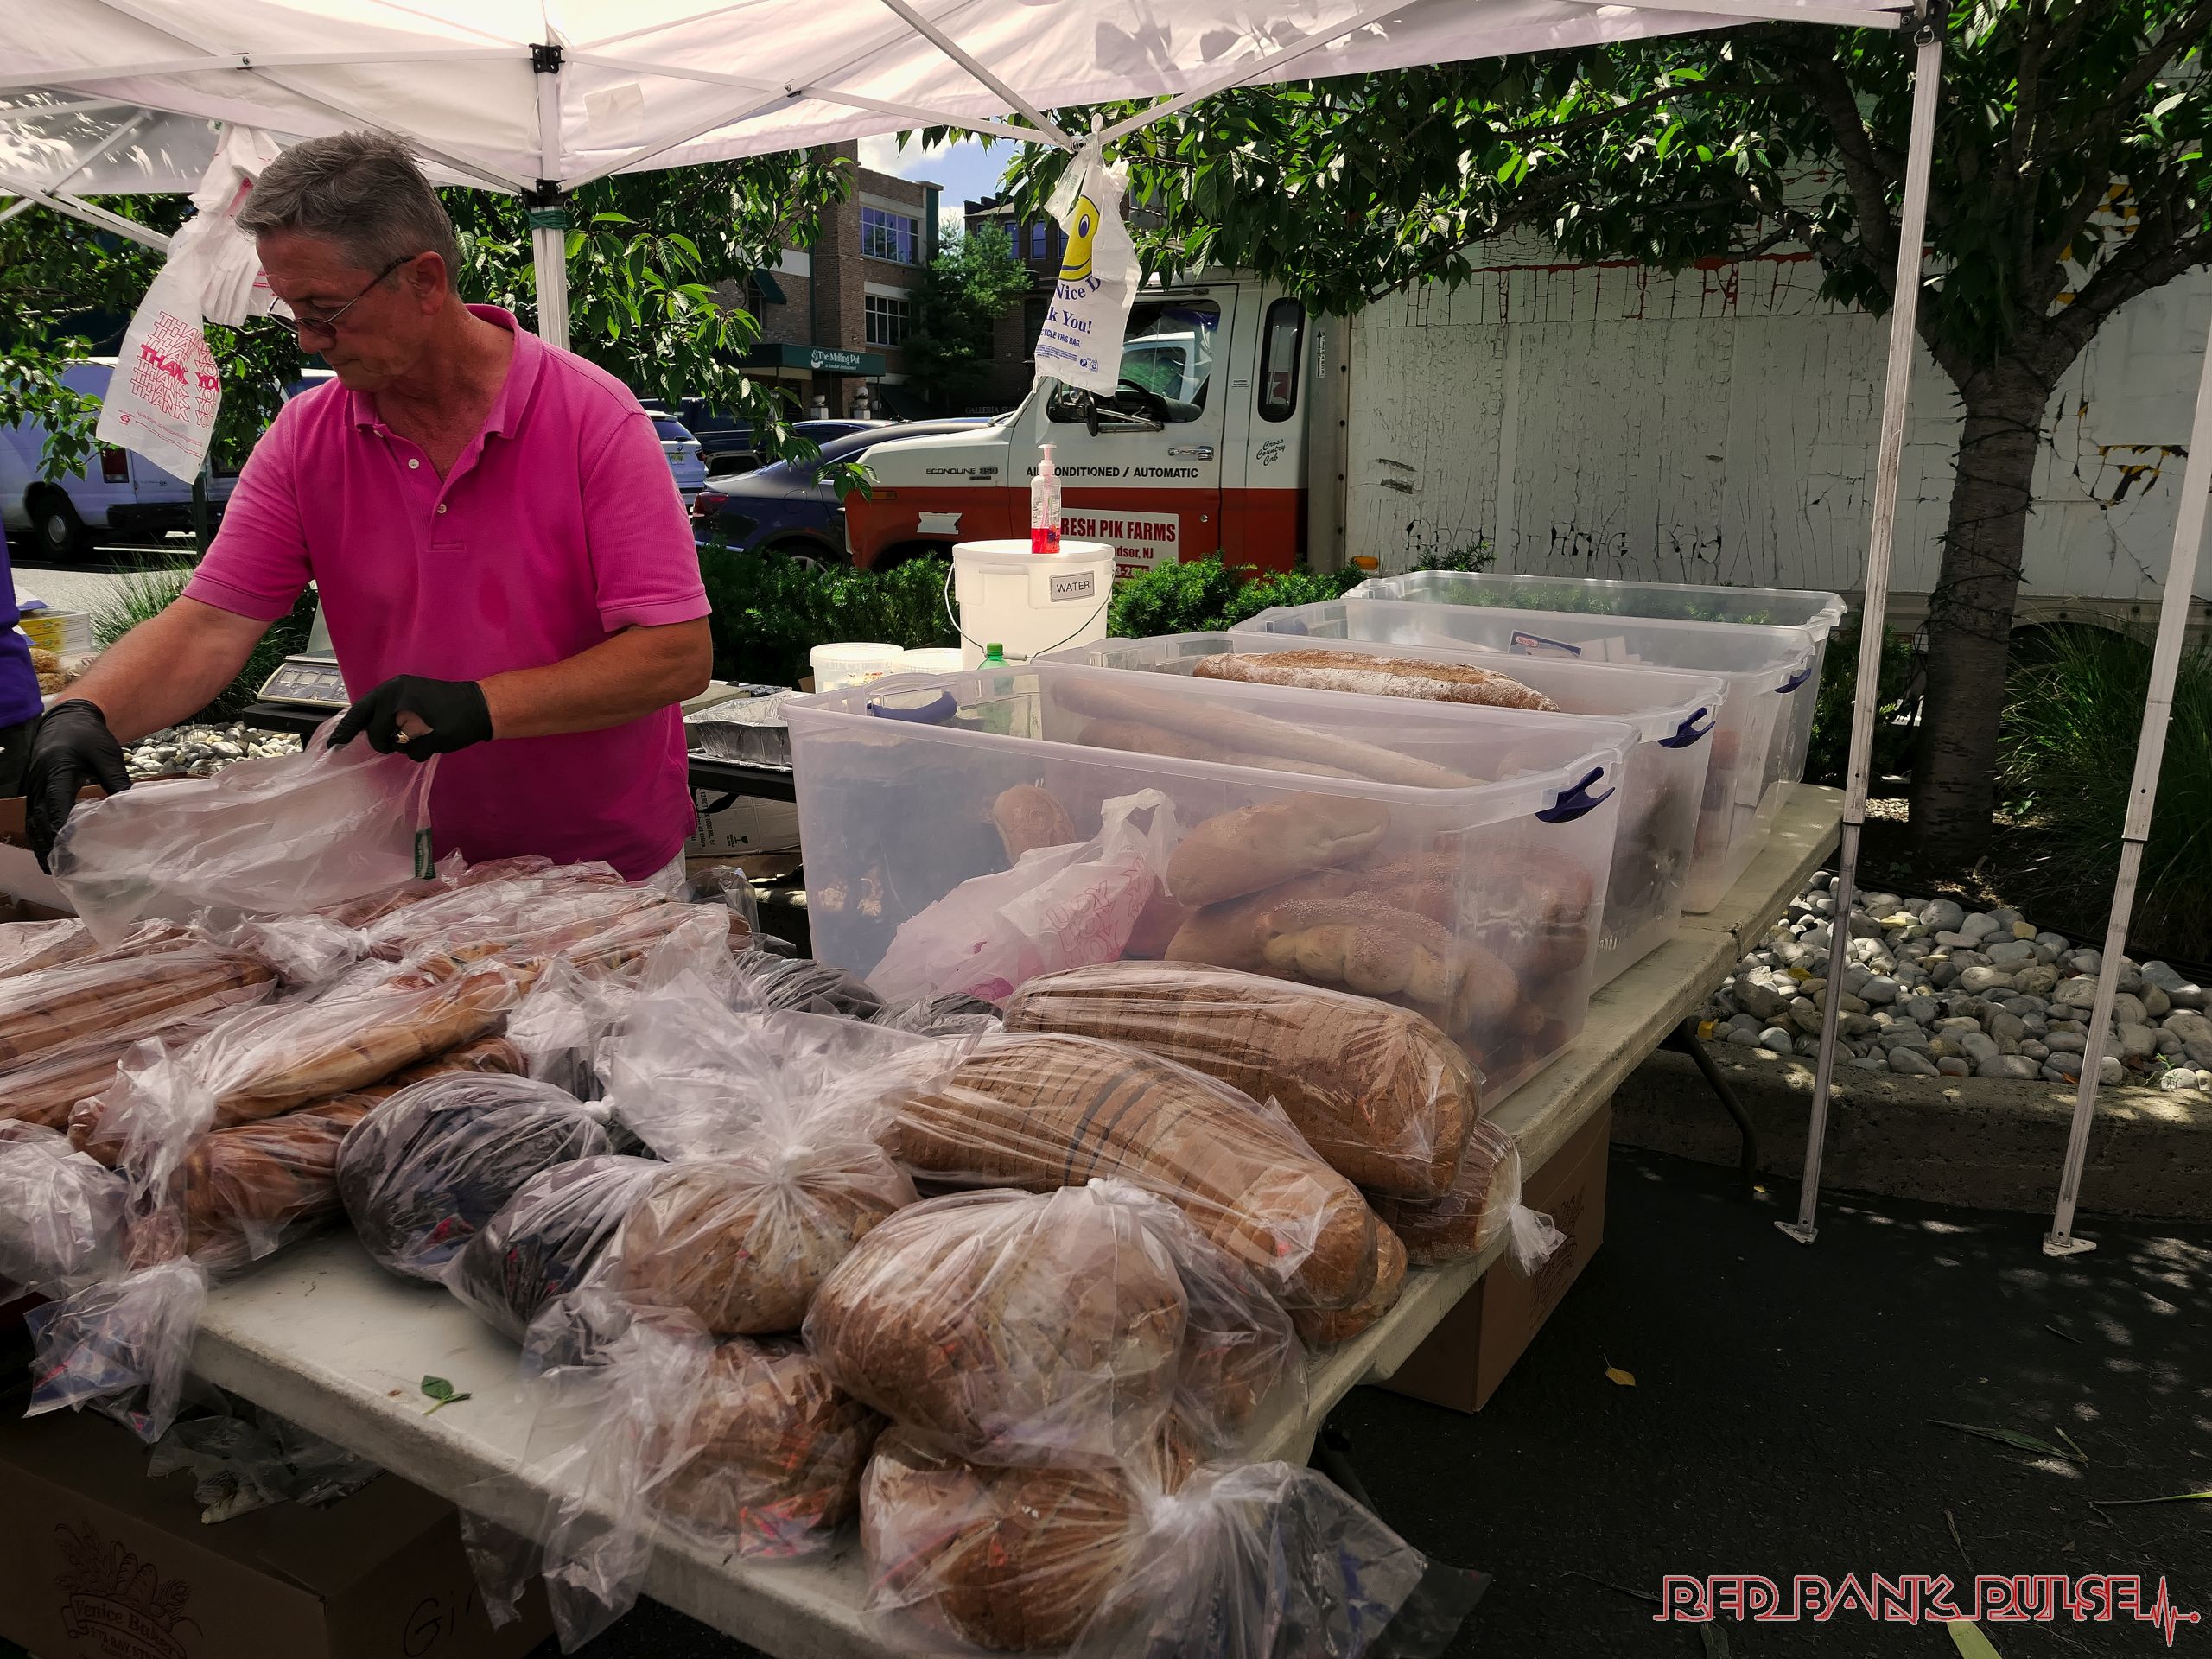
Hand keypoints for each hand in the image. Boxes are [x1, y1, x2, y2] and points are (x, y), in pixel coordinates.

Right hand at [24, 700, 131, 871]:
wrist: (67, 720)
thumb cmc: (88, 736)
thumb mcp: (106, 754)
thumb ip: (115, 778)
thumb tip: (129, 805)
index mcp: (56, 772)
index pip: (56, 806)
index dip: (60, 830)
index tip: (68, 850)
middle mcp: (40, 783)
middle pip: (40, 819)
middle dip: (49, 845)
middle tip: (63, 869)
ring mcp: (35, 788)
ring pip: (33, 821)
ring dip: (41, 844)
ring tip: (54, 868)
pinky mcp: (37, 791)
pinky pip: (34, 817)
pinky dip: (39, 835)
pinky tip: (49, 851)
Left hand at [329, 675, 492, 761]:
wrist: (478, 705)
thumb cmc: (442, 700)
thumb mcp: (409, 694)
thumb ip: (387, 707)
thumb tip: (363, 727)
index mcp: (392, 689)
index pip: (360, 711)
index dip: (345, 730)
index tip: (334, 744)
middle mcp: (398, 701)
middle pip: (374, 733)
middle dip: (383, 742)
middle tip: (398, 739)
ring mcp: (412, 719)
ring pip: (393, 745)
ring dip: (404, 746)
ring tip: (422, 733)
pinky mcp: (427, 736)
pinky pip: (413, 754)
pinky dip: (422, 751)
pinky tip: (434, 739)